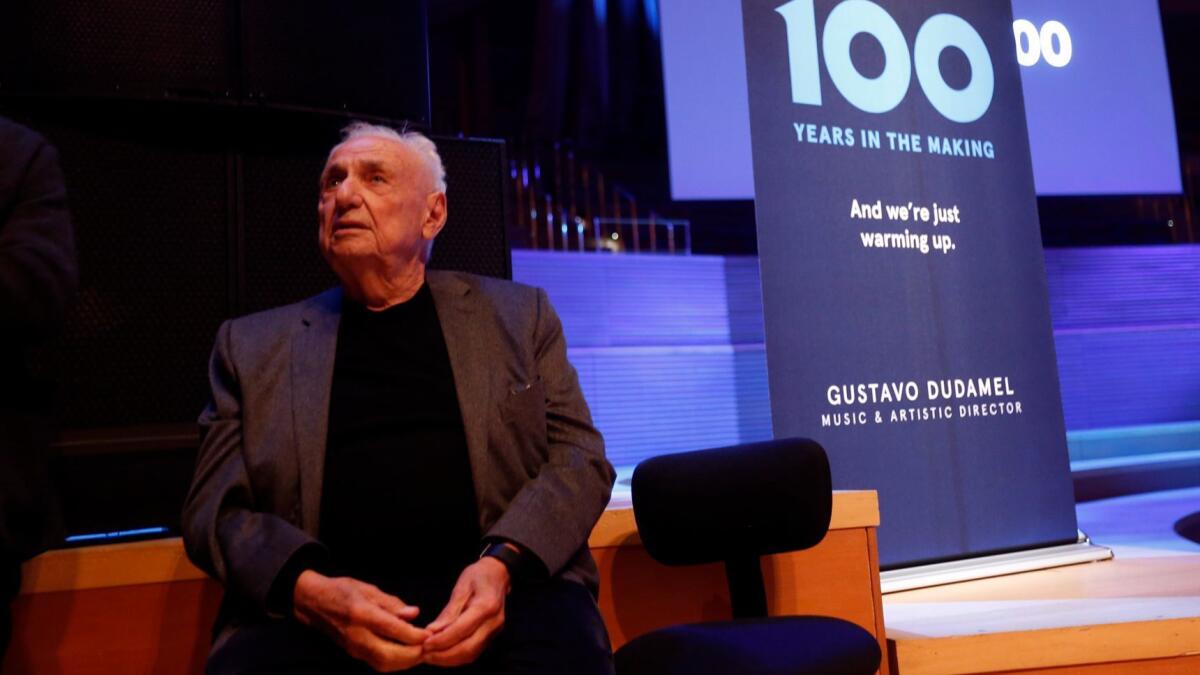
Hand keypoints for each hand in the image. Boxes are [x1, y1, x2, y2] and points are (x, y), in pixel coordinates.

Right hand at [293, 570, 429, 671]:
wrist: (312, 602)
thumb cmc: (342, 590)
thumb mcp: (368, 588)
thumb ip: (392, 603)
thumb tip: (414, 614)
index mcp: (360, 613)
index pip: (391, 629)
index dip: (413, 635)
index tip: (429, 634)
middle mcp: (356, 634)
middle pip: (387, 655)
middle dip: (412, 655)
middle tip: (430, 648)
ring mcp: (353, 647)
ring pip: (383, 664)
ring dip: (405, 662)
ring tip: (422, 652)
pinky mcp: (353, 653)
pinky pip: (377, 663)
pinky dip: (395, 662)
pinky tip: (407, 654)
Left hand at [421, 556, 510, 666]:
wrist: (498, 574)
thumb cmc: (478, 576)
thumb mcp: (461, 587)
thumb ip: (449, 612)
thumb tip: (432, 631)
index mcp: (486, 606)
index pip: (462, 629)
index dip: (442, 640)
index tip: (425, 644)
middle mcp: (493, 622)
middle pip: (468, 648)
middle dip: (444, 656)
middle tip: (424, 654)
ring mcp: (494, 631)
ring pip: (471, 654)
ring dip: (448, 660)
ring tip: (430, 656)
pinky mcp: (491, 636)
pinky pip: (473, 652)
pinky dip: (456, 657)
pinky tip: (442, 654)